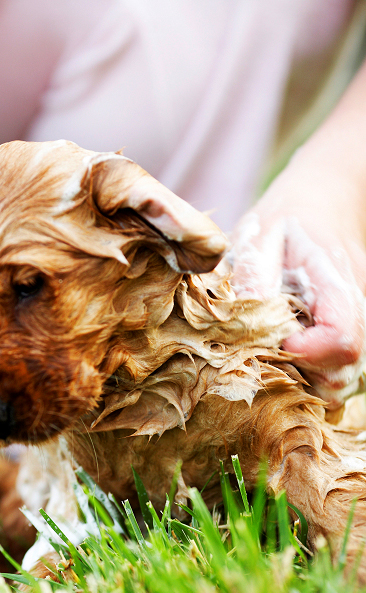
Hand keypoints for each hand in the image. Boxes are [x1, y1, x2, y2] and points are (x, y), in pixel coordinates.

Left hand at [230, 166, 365, 410]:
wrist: (321, 202)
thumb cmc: (287, 218)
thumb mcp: (262, 234)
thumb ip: (253, 276)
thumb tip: (242, 320)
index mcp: (338, 288)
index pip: (341, 341)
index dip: (305, 352)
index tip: (275, 338)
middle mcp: (356, 315)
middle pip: (340, 376)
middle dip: (299, 377)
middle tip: (263, 354)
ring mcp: (354, 331)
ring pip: (337, 384)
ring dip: (301, 382)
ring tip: (270, 354)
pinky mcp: (342, 341)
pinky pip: (331, 378)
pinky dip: (305, 378)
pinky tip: (279, 354)